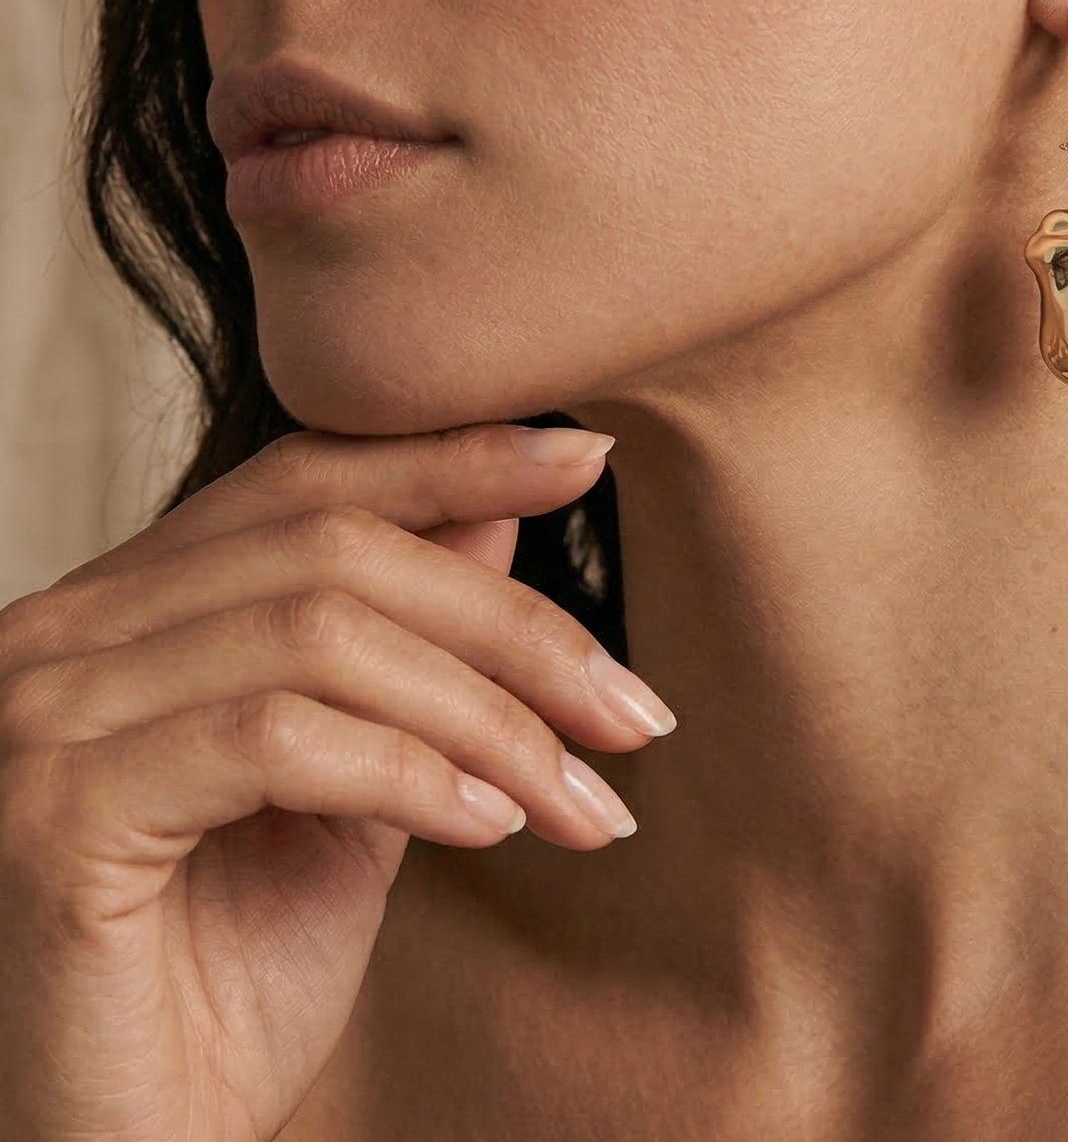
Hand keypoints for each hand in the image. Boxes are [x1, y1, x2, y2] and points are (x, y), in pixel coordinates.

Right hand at [0, 422, 671, 1141]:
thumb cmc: (228, 987)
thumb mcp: (352, 795)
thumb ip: (407, 657)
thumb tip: (498, 510)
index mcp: (127, 612)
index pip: (302, 478)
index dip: (449, 456)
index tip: (585, 458)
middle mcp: (66, 634)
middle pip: (333, 547)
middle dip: (512, 625)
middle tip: (633, 711)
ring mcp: (44, 714)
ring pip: (318, 635)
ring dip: (488, 715)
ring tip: (582, 798)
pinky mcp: (53, 810)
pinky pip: (277, 739)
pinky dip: (413, 772)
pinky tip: (493, 828)